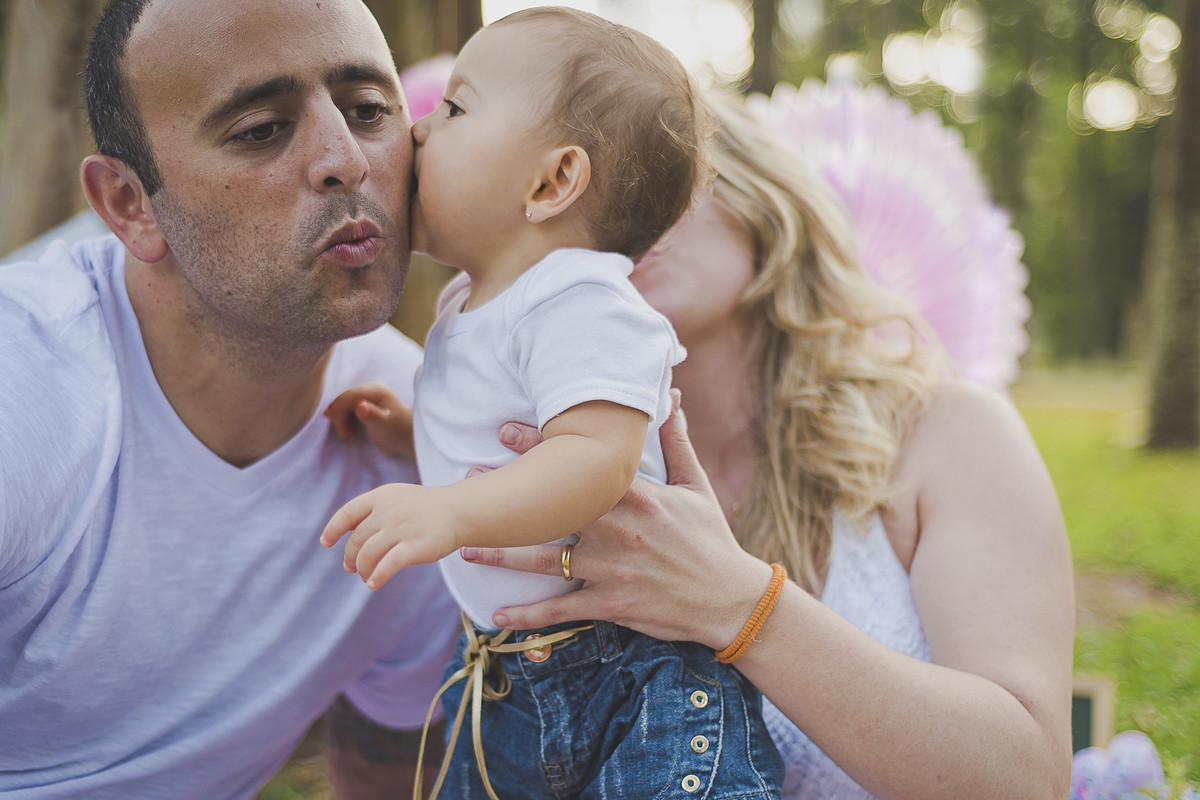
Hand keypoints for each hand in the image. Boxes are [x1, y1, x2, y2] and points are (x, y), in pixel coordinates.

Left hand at [320, 483, 456, 588]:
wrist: (459, 511)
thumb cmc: (426, 509)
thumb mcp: (397, 499)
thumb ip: (375, 512)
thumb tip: (349, 534)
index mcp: (381, 497)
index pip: (347, 513)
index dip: (333, 529)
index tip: (326, 543)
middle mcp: (388, 512)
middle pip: (356, 539)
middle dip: (350, 557)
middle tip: (351, 569)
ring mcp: (401, 529)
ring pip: (368, 554)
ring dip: (362, 570)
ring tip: (364, 577)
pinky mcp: (415, 547)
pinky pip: (388, 566)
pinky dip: (377, 577)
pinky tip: (373, 584)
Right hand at [324, 382, 414, 459]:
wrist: (407, 438)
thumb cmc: (397, 431)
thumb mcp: (384, 425)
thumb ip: (372, 415)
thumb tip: (360, 406)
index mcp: (377, 390)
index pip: (351, 394)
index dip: (338, 405)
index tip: (328, 417)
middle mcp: (372, 389)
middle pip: (346, 399)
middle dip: (341, 416)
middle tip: (344, 436)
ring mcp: (368, 396)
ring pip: (345, 405)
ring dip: (343, 420)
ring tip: (348, 436)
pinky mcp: (365, 404)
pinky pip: (348, 409)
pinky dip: (346, 420)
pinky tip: (350, 433)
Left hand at [460, 392, 772, 647]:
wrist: (729, 599)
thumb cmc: (711, 539)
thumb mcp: (696, 486)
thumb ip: (677, 441)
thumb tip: (673, 395)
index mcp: (637, 497)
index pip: (581, 467)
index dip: (541, 448)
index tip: (505, 431)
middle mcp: (618, 531)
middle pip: (553, 509)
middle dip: (511, 496)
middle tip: (468, 481)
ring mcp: (611, 569)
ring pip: (546, 561)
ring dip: (502, 554)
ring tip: (466, 546)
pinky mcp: (611, 604)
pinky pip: (563, 612)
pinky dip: (530, 616)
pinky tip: (499, 615)